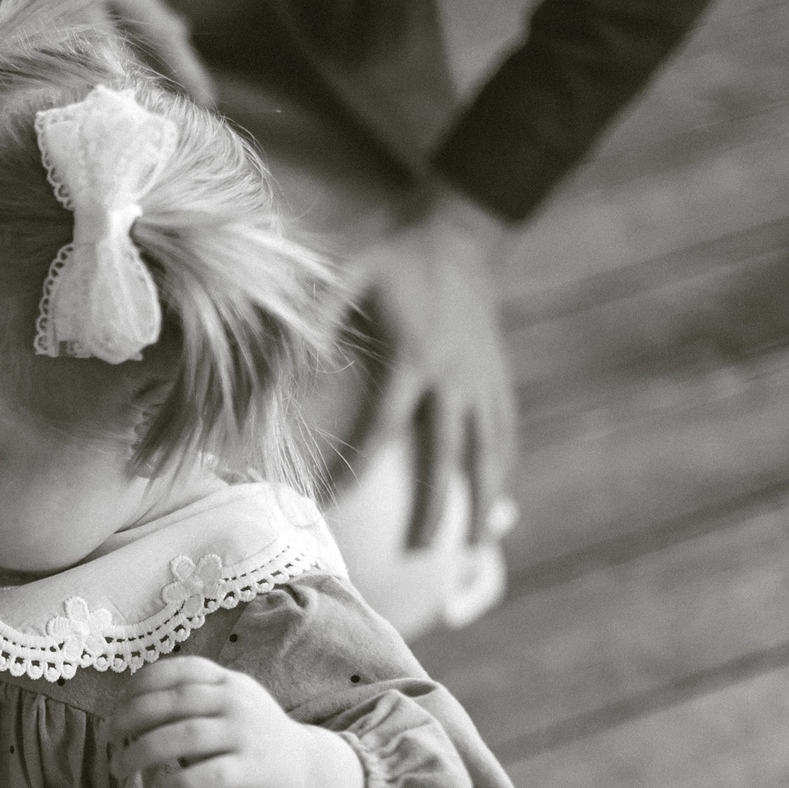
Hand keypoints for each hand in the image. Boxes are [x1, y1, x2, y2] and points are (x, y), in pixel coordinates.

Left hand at [111, 657, 365, 787]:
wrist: (303, 768)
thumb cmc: (248, 735)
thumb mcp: (226, 705)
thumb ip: (188, 701)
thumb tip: (127, 711)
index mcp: (225, 681)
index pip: (177, 670)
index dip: (140, 684)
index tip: (117, 703)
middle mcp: (235, 702)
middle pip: (173, 702)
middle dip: (131, 717)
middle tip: (108, 737)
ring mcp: (244, 735)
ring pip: (183, 736)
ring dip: (141, 752)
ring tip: (119, 767)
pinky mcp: (250, 771)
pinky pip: (206, 775)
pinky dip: (175, 783)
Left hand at [350, 186, 518, 549]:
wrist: (462, 234)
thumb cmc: (394, 258)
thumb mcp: (348, 273)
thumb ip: (316, 317)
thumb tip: (284, 366)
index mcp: (414, 357)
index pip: (383, 427)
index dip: (356, 468)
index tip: (327, 503)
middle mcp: (456, 377)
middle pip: (448, 456)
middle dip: (437, 507)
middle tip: (419, 553)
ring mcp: (484, 380)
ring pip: (489, 452)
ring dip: (483, 501)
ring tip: (472, 547)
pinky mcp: (500, 378)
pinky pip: (505, 433)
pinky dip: (501, 470)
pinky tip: (493, 501)